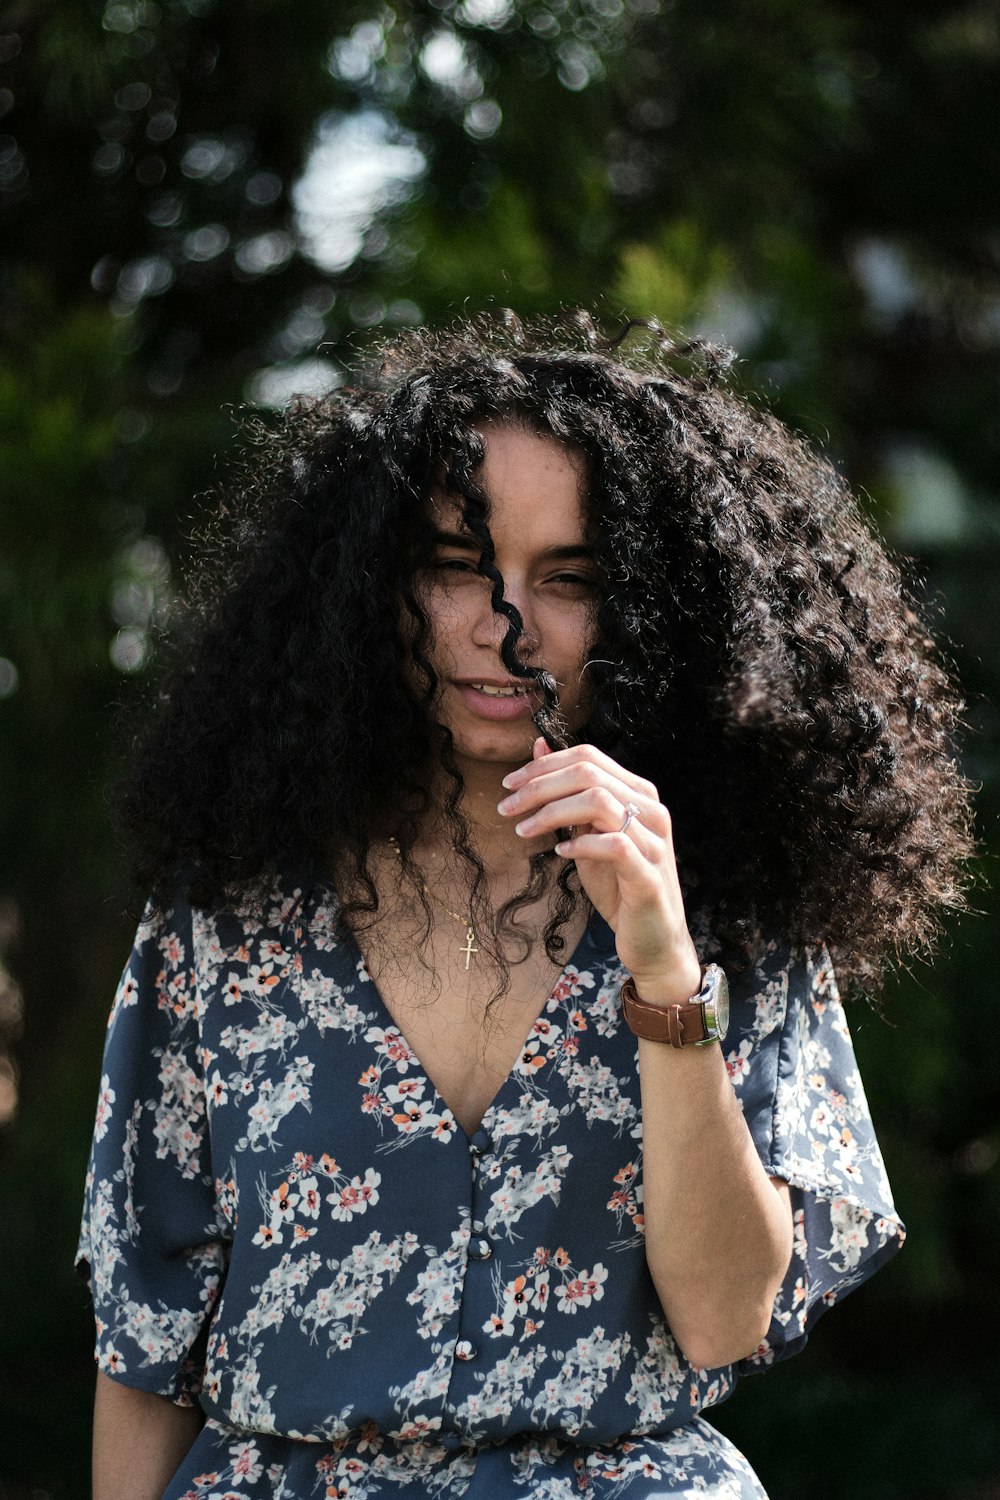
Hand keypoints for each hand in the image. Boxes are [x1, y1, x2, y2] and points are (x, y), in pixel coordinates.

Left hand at [497, 738, 701, 1002]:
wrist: (652, 939)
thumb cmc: (618, 886)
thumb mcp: (586, 835)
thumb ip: (567, 795)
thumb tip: (539, 747)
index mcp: (638, 794)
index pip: (589, 758)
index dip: (545, 765)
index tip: (510, 784)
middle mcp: (651, 810)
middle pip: (589, 774)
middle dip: (539, 786)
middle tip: (507, 806)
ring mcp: (654, 842)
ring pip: (599, 802)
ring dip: (552, 812)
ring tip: (524, 830)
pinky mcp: (649, 875)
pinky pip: (614, 845)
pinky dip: (581, 844)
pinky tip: (560, 853)